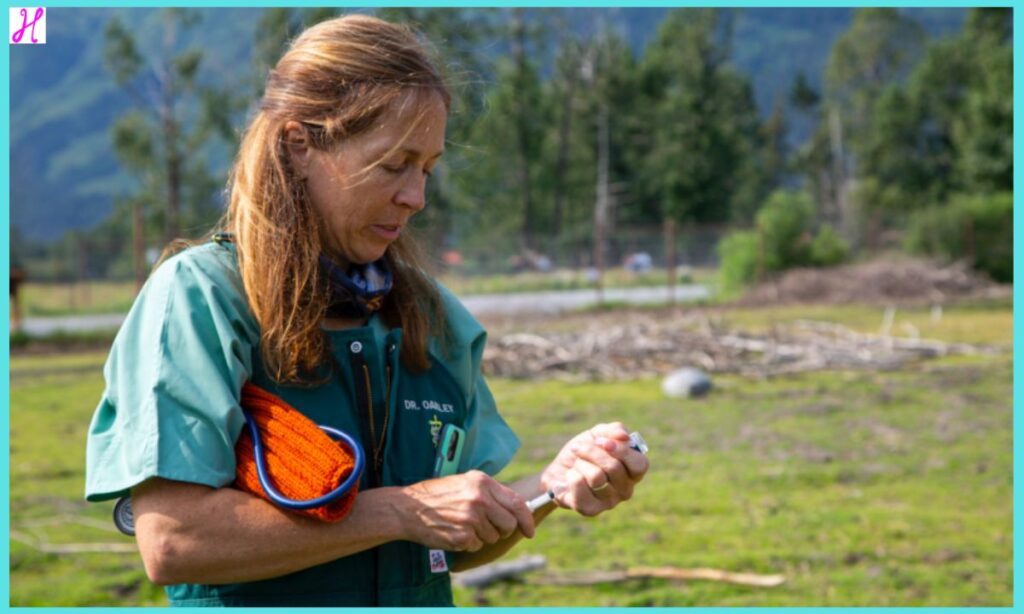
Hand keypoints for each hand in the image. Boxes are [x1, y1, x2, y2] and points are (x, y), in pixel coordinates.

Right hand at [396, 471, 534, 551]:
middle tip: (486, 526)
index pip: (517, 503)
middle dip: (502, 530)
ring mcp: (471, 519)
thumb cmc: (437, 495)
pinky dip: (468, 543)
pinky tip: (455, 531)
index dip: (527, 520)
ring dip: (482, 536)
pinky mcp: (462, 536)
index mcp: (482, 482)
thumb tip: (516, 508)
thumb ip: (490, 493)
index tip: (530, 530)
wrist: (407, 508)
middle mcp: (480, 499)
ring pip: (493, 537)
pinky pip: (477, 545)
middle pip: (509, 524)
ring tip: (463, 524)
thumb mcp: (464, 482)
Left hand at [540, 422, 648, 516]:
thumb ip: (614, 430)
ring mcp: (609, 502)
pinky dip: (571, 475)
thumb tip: (625, 436)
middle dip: (591, 452)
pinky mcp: (591, 510)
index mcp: (632, 472)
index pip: (640, 465)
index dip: (621, 451)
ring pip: (596, 477)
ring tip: (576, 464)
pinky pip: (579, 485)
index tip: (601, 441)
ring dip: (580, 463)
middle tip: (579, 448)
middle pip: (614, 468)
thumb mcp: (598, 435)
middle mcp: (625, 490)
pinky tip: (571, 477)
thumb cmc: (583, 453)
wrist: (558, 470)